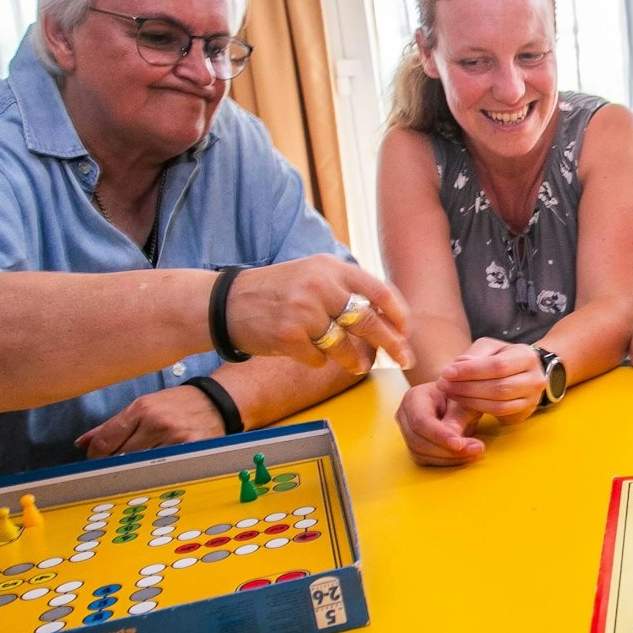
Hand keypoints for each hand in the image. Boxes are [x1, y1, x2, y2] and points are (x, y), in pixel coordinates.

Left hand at [77, 385, 221, 458]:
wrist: (215, 402)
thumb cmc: (178, 404)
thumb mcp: (143, 406)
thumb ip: (112, 425)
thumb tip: (82, 442)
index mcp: (142, 408)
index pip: (106, 441)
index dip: (95, 455)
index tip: (95, 460)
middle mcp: (157, 423)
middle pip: (120, 456)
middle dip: (113, 463)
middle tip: (114, 466)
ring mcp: (174, 439)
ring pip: (140, 466)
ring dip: (134, 469)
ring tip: (138, 465)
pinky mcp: (188, 452)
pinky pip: (162, 469)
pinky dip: (155, 471)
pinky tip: (157, 467)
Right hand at [227, 255, 414, 369]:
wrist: (226, 303)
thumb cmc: (277, 291)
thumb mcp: (311, 273)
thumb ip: (345, 287)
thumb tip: (386, 312)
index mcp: (330, 267)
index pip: (377, 290)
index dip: (397, 312)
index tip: (405, 329)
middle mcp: (318, 286)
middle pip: (368, 321)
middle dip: (391, 344)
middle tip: (403, 359)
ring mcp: (303, 311)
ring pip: (345, 346)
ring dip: (355, 360)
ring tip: (358, 365)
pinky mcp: (288, 336)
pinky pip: (318, 359)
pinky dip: (317, 361)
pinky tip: (307, 354)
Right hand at [395, 380, 485, 466]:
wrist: (457, 400)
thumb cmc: (461, 396)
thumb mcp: (464, 402)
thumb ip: (458, 418)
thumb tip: (455, 443)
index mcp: (415, 397)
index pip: (421, 421)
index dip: (439, 435)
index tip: (460, 444)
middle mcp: (405, 415)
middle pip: (418, 440)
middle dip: (447, 450)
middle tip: (476, 449)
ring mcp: (407, 432)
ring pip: (421, 454)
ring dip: (449, 458)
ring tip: (475, 452)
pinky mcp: (414, 446)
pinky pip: (426, 459)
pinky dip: (447, 461)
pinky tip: (465, 456)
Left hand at [437, 338, 544, 422]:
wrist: (524, 371)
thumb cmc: (502, 357)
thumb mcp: (490, 348)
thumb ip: (475, 355)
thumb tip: (458, 366)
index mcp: (526, 356)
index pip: (497, 366)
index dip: (470, 371)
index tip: (446, 372)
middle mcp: (535, 378)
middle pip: (498, 387)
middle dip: (466, 387)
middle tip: (443, 385)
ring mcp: (533, 398)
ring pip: (499, 404)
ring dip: (469, 400)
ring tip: (449, 392)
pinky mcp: (526, 411)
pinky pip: (500, 413)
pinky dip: (478, 408)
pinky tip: (462, 401)